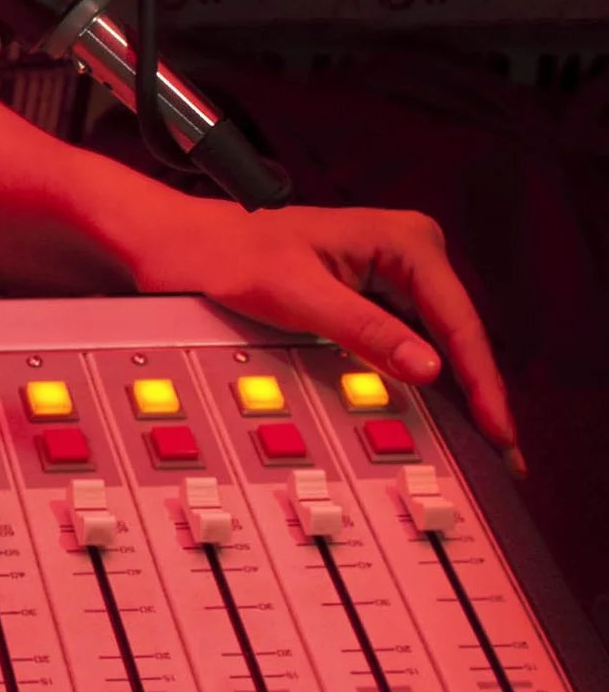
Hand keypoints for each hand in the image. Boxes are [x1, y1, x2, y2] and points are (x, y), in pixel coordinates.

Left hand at [123, 190, 519, 467]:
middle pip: (459, 335)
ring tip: (486, 443)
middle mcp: (409, 250)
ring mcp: (395, 274)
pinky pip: (414, 344)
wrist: (188, 249)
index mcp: (403, 238)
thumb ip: (365, 331)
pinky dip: (427, 380)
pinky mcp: (378, 296)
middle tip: (504, 453)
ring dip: (459, 392)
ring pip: (442, 344)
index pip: (458, 321)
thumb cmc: (231, 257)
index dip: (482, 382)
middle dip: (479, 393)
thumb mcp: (298, 297)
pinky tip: (443, 414)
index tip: (497, 428)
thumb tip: (427, 368)